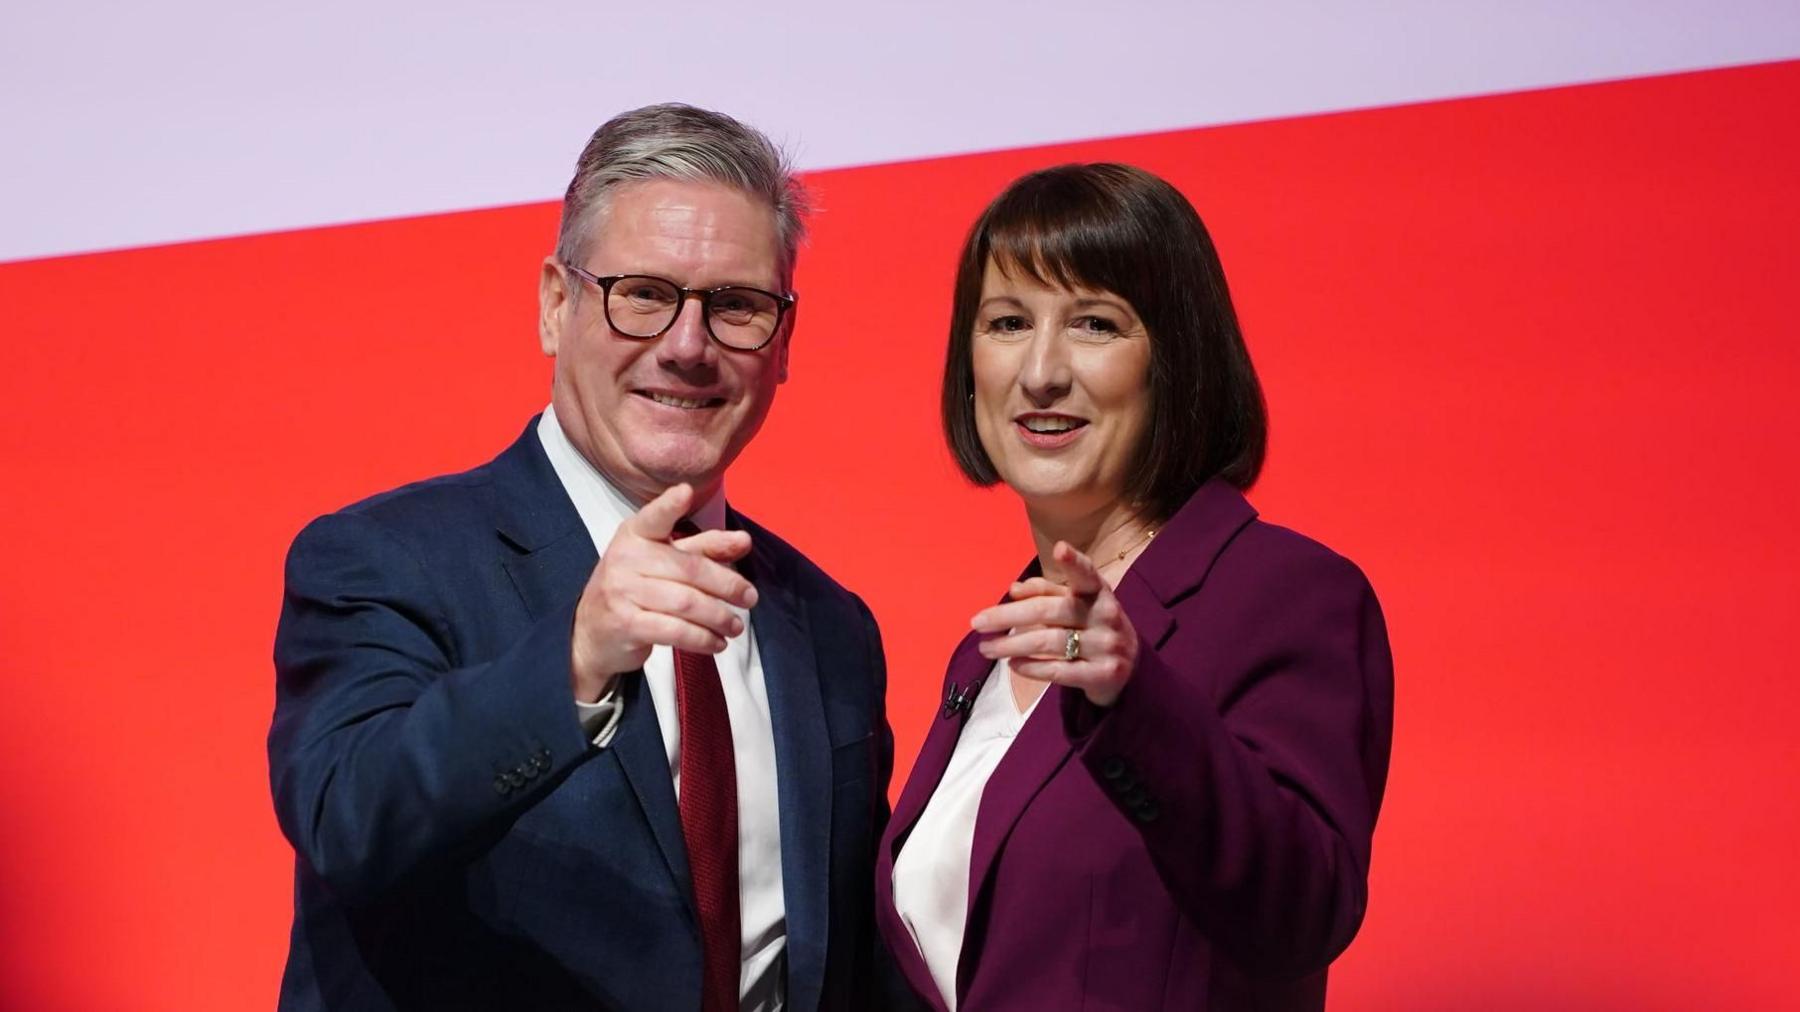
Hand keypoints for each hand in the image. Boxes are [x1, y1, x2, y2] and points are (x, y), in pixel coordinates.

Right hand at [570, 483, 757, 701]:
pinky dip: (702, 639)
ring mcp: (622, 592)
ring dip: (719, 617)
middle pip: (689, 569)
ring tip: (736, 626)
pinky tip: (718, 643)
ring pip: (686, 603)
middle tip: (750, 598)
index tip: (686, 491)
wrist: (591, 632)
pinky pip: (675, 631)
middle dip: (727, 585)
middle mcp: (625, 559)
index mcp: (635, 535)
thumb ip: (703, 548)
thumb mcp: (664, 560)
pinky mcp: (625, 624)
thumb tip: (744, 540)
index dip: (669, 505)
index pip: (654, 518)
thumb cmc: (635, 589)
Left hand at [971, 541, 1139, 706]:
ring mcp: (1107, 646)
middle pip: (1049, 611)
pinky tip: (1012, 664)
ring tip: (986, 648)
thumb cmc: (1093, 628)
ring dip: (1011, 645)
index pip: (1086, 574)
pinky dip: (1031, 667)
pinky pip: (1059, 671)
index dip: (1074, 562)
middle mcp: (1106, 615)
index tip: (1060, 548)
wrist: (1130, 672)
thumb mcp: (1076, 605)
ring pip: (1049, 642)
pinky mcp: (1103, 675)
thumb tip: (1014, 589)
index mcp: (1099, 592)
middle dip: (1008, 616)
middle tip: (977, 622)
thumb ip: (1046, 592)